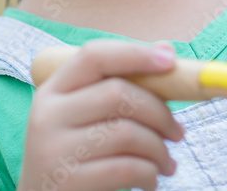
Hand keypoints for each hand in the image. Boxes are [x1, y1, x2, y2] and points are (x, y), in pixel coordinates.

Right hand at [17, 39, 185, 190]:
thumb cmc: (78, 153)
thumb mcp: (88, 115)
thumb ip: (124, 84)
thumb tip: (166, 50)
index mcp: (54, 89)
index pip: (94, 56)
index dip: (135, 53)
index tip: (169, 61)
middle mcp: (48, 115)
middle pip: (118, 94)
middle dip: (160, 112)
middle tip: (178, 132)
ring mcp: (53, 150)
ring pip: (127, 133)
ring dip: (159, 149)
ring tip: (167, 163)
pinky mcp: (67, 182)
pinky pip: (126, 168)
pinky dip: (150, 174)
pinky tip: (151, 181)